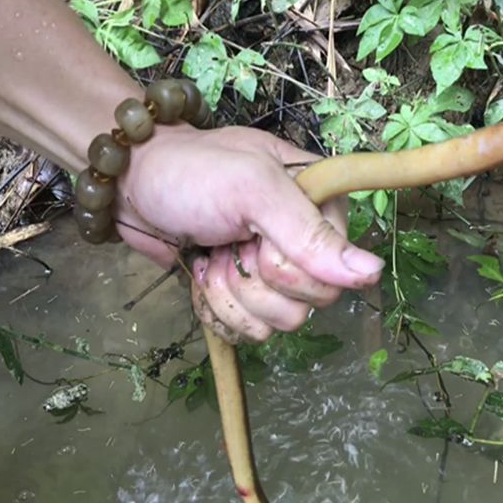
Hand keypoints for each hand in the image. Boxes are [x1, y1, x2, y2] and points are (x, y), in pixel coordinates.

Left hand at [115, 124, 384, 341]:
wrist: (131, 183)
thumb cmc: (191, 173)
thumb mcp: (253, 190)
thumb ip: (310, 233)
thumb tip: (371, 273)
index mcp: (322, 206)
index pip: (334, 274)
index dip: (287, 267)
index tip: (254, 238)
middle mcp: (306, 241)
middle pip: (307, 305)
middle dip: (253, 282)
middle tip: (227, 243)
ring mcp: (273, 270)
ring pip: (278, 322)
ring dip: (231, 294)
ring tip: (211, 255)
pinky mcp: (243, 292)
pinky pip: (249, 330)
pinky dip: (218, 309)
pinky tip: (203, 274)